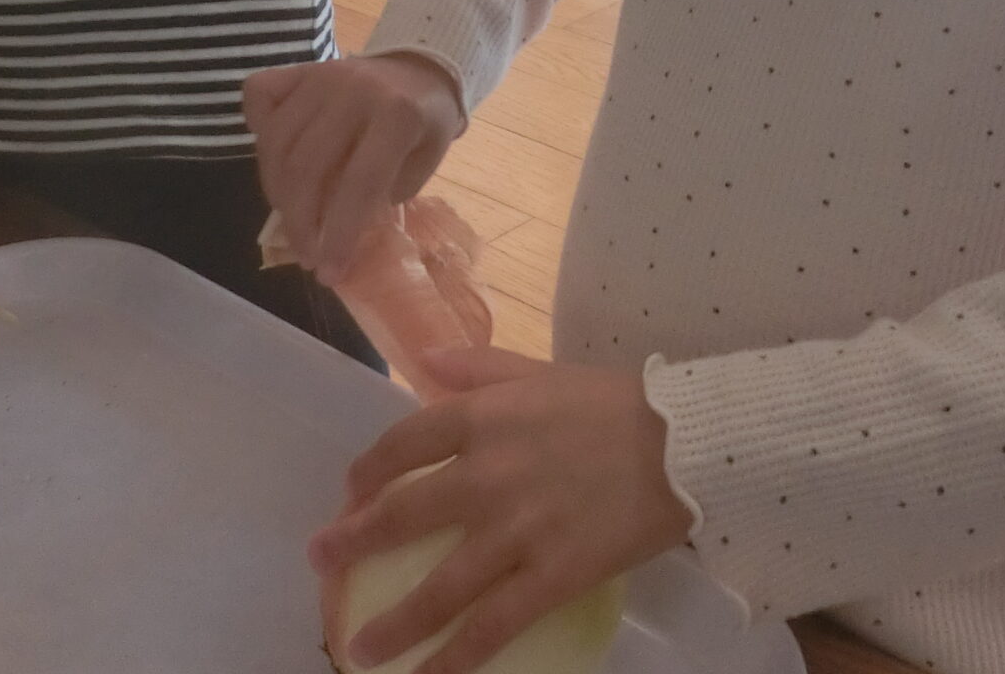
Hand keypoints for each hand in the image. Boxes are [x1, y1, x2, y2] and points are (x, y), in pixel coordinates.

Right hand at [246, 52, 464, 283]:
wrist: (419, 70)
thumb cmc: (423, 127)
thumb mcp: (420, 166)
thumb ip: (379, 197)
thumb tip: (332, 236)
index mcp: (397, 116)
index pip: (359, 184)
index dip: (340, 235)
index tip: (328, 272)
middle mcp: (353, 90)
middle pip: (307, 167)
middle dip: (299, 223)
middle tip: (305, 254)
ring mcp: (321, 75)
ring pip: (276, 141)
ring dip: (276, 191)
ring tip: (291, 220)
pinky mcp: (298, 69)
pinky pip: (258, 97)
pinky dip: (256, 130)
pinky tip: (274, 159)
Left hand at [314, 347, 693, 673]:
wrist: (683, 441)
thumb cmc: (615, 403)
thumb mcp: (541, 370)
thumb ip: (480, 367)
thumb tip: (425, 360)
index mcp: (482, 418)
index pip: (402, 445)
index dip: (368, 472)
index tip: (350, 492)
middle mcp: (487, 475)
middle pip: (403, 515)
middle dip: (353, 542)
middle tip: (320, 562)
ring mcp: (516, 532)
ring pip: (440, 586)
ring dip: (394, 622)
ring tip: (358, 648)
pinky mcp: (552, 576)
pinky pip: (494, 625)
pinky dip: (456, 658)